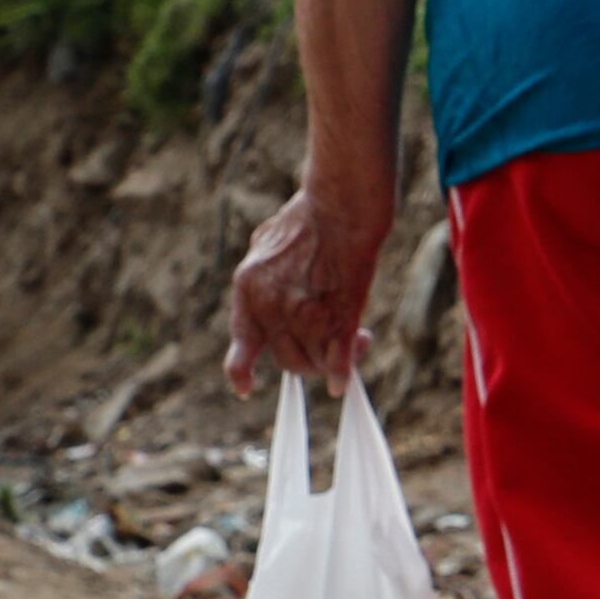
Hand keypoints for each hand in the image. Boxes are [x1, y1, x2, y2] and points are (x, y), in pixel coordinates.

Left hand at [228, 176, 393, 394]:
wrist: (339, 210)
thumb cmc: (307, 218)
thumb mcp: (264, 242)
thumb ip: (261, 273)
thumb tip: (265, 286)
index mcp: (249, 289)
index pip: (242, 344)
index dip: (241, 371)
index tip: (245, 389)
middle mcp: (272, 309)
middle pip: (287, 361)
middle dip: (308, 362)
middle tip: (328, 351)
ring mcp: (306, 317)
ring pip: (315, 362)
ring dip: (334, 361)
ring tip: (358, 341)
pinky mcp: (339, 320)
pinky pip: (338, 361)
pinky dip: (343, 373)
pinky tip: (346, 380)